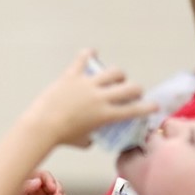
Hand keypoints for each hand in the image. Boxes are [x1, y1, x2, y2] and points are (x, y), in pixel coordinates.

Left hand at [22, 50, 156, 146]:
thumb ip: (92, 137)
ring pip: (114, 71)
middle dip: (135, 89)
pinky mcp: (72, 76)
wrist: (41, 126)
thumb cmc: (61, 138)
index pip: (135, 110)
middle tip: (130, 92)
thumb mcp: (82, 141)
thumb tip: (93, 136)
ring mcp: (87, 84)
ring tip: (113, 78)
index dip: (148, 107)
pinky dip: (88, 54)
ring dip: (118, 75)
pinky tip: (91, 52)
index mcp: (106, 115)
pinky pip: (83, 60)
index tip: (154, 106)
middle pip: (131, 87)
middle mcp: (101, 97)